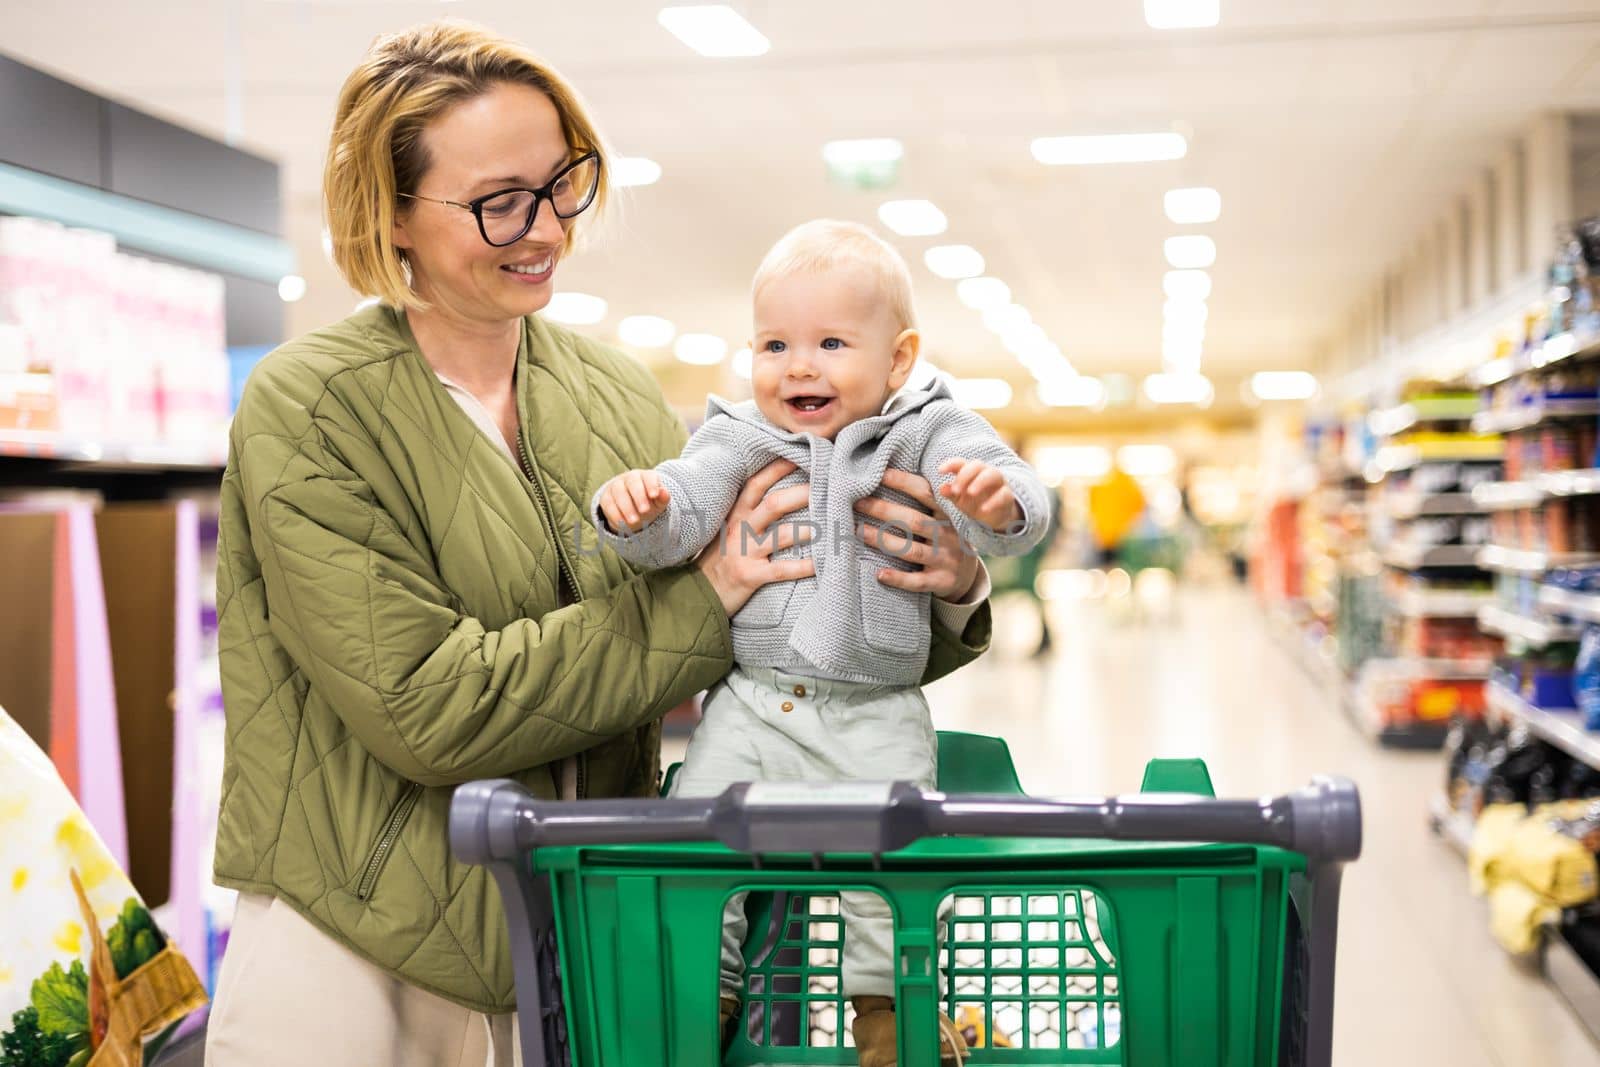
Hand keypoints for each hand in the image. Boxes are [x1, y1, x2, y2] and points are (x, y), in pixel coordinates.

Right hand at [598, 469, 669, 532]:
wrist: (633, 510)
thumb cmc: (649, 503)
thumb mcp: (659, 503)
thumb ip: (663, 498)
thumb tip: (664, 492)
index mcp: (645, 476)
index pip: (648, 476)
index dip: (651, 484)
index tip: (654, 495)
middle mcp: (630, 478)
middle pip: (633, 482)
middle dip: (639, 496)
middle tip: (645, 511)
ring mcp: (616, 486)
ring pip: (619, 492)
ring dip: (626, 507)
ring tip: (634, 521)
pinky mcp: (606, 497)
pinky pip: (608, 503)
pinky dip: (615, 514)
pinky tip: (622, 523)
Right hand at [697, 459, 814, 616]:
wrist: (697, 592)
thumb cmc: (720, 558)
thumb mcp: (729, 529)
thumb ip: (749, 512)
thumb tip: (780, 494)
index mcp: (736, 514)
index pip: (757, 483)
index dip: (779, 468)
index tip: (803, 455)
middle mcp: (740, 528)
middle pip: (773, 503)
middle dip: (802, 493)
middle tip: (829, 487)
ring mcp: (744, 552)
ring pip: (781, 535)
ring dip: (809, 529)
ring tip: (832, 525)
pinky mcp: (750, 576)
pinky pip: (781, 569)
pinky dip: (803, 566)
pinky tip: (821, 563)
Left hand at [854, 469, 980, 600]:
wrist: (968, 575)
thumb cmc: (945, 537)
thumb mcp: (946, 516)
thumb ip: (929, 499)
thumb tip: (890, 472)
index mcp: (949, 514)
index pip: (926, 493)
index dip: (904, 482)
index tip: (879, 475)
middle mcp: (949, 535)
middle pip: (914, 520)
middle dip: (883, 510)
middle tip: (857, 502)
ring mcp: (946, 560)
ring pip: (912, 550)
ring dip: (883, 540)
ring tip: (859, 531)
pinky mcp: (941, 582)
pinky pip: (917, 581)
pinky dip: (898, 578)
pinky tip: (879, 573)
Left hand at [938, 458, 1020, 532]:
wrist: (992, 517)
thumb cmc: (973, 503)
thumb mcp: (959, 499)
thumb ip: (951, 493)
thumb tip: (942, 489)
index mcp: (970, 472)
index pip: (960, 463)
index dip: (950, 464)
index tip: (940, 471)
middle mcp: (985, 473)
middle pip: (977, 465)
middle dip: (965, 475)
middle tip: (955, 490)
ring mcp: (998, 483)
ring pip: (993, 474)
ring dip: (981, 482)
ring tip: (970, 493)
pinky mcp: (1007, 496)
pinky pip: (1003, 494)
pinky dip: (993, 502)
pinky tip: (983, 509)